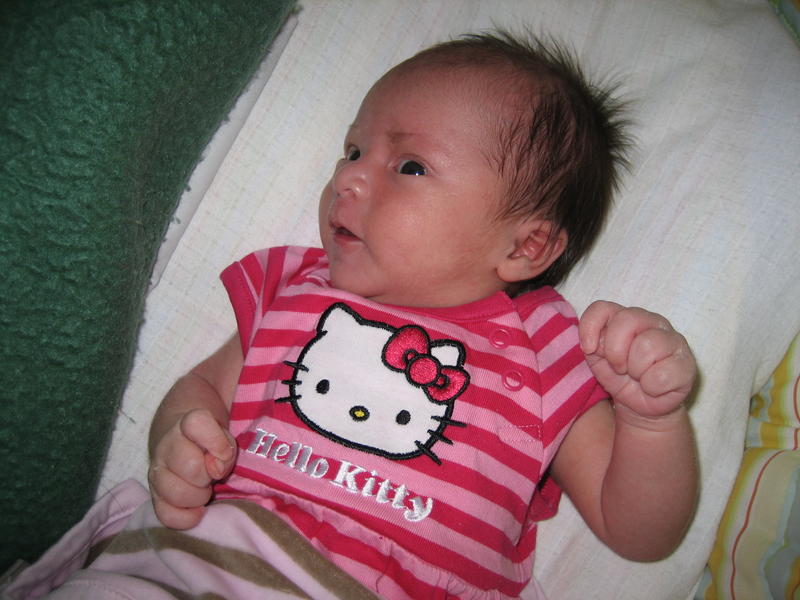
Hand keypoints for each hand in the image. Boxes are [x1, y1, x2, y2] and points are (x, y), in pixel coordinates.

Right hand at [148, 408, 236, 528]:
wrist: (182, 439)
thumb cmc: (211, 439)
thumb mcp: (224, 435)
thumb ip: (226, 447)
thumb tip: (215, 469)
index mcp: (187, 424)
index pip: (197, 423)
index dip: (216, 440)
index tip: (224, 452)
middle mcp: (167, 446)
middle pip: (190, 466)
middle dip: (209, 475)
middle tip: (213, 475)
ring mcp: (157, 471)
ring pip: (176, 493)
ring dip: (198, 496)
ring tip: (204, 491)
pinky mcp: (155, 496)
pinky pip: (166, 515)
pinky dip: (185, 518)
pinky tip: (197, 511)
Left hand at [579, 301, 695, 419]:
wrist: (641, 405)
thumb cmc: (619, 376)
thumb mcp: (598, 360)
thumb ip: (594, 344)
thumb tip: (594, 342)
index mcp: (625, 317)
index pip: (603, 308)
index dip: (591, 327)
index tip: (589, 349)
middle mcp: (650, 321)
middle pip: (627, 320)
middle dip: (615, 351)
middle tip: (619, 367)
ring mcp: (672, 339)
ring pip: (646, 346)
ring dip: (635, 370)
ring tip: (638, 377)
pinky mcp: (687, 363)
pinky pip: (661, 375)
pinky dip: (652, 387)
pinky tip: (654, 387)